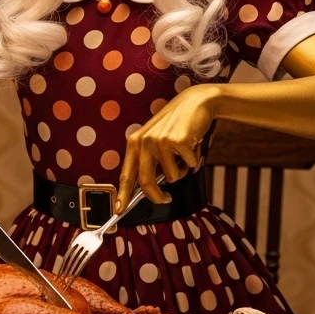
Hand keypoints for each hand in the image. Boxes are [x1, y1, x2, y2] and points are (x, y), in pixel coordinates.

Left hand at [116, 84, 216, 211]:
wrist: (195, 103)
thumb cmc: (176, 125)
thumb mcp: (156, 140)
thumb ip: (149, 161)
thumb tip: (147, 190)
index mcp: (135, 142)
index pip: (126, 174)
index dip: (122, 195)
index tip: (119, 210)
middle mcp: (144, 141)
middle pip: (145, 181)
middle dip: (157, 196)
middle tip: (165, 199)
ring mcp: (160, 141)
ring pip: (171, 176)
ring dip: (181, 171)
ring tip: (183, 154)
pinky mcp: (178, 141)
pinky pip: (188, 166)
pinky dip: (193, 160)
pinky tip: (192, 145)